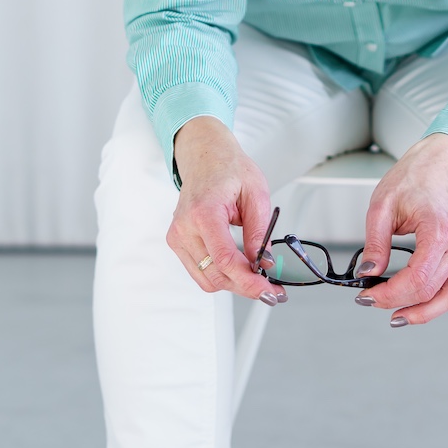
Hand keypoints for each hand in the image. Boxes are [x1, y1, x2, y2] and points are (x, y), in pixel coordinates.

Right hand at [166, 116, 286, 304]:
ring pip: (206, 280)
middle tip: (271, 289)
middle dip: (245, 286)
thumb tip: (265, 264)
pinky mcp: (177, 242)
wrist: (205, 156)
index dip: (248, 281)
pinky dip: (220, 274)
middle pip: (216, 275)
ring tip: (255, 276)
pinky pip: (199, 271)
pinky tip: (237, 267)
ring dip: (233, 283)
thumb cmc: (229, 168)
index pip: (225, 259)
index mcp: (204, 212)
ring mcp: (177, 236)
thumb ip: (259, 231)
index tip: (269, 291)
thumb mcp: (256, 193)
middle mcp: (185, 227)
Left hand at [356, 134, 447, 326]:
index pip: (417, 278)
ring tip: (400, 317)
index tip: (366, 296)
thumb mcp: (382, 205)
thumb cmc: (411, 181)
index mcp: (438, 230)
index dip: (390, 294)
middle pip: (432, 290)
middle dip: (398, 302)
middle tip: (371, 301)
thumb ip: (376, 242)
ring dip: (427, 313)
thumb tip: (368, 272)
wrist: (436, 167)